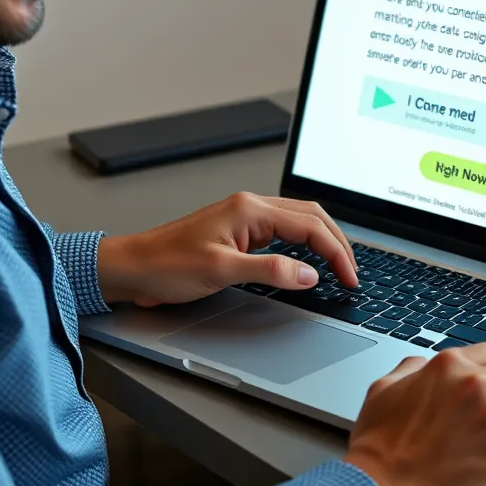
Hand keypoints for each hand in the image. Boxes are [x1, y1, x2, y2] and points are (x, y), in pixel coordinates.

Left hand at [96, 192, 358, 306]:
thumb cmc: (166, 264)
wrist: (134, 267)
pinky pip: (282, 231)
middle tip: (352, 273)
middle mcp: (250, 207)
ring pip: (299, 222)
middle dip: (337, 244)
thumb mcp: (221, 271)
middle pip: (311, 217)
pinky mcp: (238, 231)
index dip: (336, 253)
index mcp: (250, 209)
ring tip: (338, 267)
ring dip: (322, 242)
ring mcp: (244, 217)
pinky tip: (307, 260)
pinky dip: (304, 245)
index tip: (349, 278)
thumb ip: (270, 271)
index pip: (310, 226)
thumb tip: (310, 275)